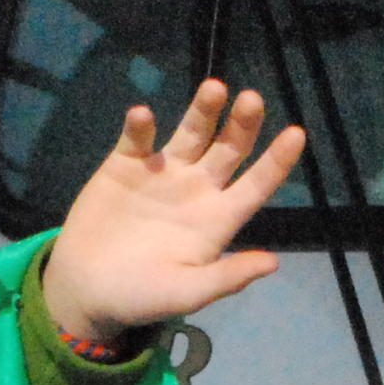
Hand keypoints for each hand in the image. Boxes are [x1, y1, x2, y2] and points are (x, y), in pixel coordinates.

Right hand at [43, 80, 307, 345]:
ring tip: (215, 88)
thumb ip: (226, 278)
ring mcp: (162, 173)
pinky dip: (140, 126)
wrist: (86, 291)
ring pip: (190, 133)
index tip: (297, 134)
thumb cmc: (141, 296)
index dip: (276, 161)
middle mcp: (196, 189)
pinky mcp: (125, 165)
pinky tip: (142, 116)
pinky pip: (138, 139)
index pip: (256, 185)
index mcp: (216, 219)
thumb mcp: (186, 294)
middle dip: (242, 124)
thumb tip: (272, 263)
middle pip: (228, 149)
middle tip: (252, 100)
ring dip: (203, 110)